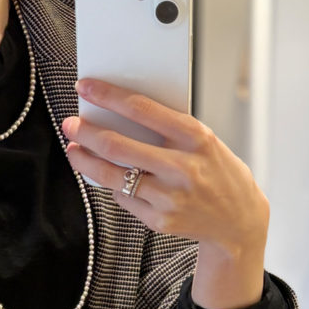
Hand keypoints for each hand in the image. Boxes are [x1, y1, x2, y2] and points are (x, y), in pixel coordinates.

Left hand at [61, 79, 268, 258]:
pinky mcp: (160, 220)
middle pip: (117, 146)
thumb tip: (119, 115)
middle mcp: (182, 167)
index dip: (108, 96)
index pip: (142, 109)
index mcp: (195, 137)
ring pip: (112, 176)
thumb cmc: (218, 172)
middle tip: (70, 124)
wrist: (238, 220)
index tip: (86, 88)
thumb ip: (168, 129)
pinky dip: (113, 185)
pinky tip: (110, 177)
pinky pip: (123, 198)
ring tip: (74, 150)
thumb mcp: (204, 141)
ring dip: (85, 161)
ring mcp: (169, 197)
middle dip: (86, 132)